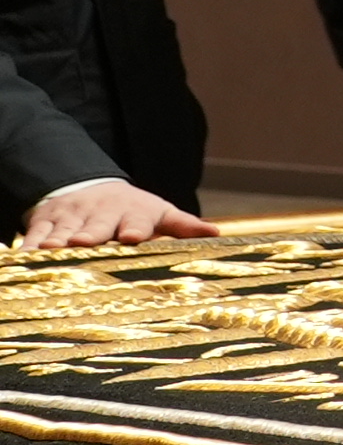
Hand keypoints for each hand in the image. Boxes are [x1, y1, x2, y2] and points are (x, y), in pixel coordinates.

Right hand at [17, 181, 218, 251]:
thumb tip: (215, 233)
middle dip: (91, 233)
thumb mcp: (160, 213)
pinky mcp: (46, 221)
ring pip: (64, 230)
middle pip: (97, 225)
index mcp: (135, 213)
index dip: (135, 229)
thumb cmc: (132, 211)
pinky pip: (35, 234)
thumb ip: (184, 225)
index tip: (131, 237)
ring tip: (50, 249)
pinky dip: (29, 244)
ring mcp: (73, 216)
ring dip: (57, 240)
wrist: (88, 188)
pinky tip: (24, 256)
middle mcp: (102, 213)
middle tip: (83, 241)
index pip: (137, 221)